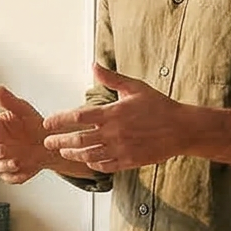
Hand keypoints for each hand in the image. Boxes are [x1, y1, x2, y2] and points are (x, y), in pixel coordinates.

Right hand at [0, 85, 53, 183]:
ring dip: (5, 166)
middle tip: (3, 150)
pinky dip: (17, 175)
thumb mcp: (24, 110)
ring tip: (17, 162)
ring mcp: (3, 161)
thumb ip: (9, 102)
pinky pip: (10, 178)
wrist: (51, 144)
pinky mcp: (13, 173)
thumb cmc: (34, 125)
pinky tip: (25, 169)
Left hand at [44, 65, 193, 172]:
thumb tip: (94, 64)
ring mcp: (121, 149)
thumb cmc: (159, 106)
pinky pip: (105, 166)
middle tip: (47, 142)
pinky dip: (92, 164)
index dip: (59, 120)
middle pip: (78, 139)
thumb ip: (111, 78)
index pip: (78, 117)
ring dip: (73, 153)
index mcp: (113, 113)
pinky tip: (87, 161)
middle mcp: (114, 133)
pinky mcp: (129, 162)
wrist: (182, 129)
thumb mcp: (135, 87)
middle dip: (59, 141)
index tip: (47, 123)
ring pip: (89, 155)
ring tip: (63, 151)